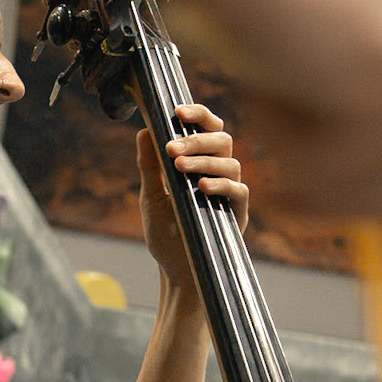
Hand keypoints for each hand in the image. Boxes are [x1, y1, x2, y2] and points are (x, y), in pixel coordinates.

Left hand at [138, 103, 247, 291]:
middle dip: (197, 139)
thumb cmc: (166, 234)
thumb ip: (150, 167)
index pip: (207, 129)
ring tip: (179, 168)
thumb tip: (142, 131)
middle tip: (172, 149)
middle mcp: (218, 173)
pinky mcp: (238, 213)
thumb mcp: (151, 198)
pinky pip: (238, 190)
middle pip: (222, 139)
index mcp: (199, 163)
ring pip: (230, 161)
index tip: (177, 111)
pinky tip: (201, 187)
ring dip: (204, 161)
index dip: (197, 115)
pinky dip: (221, 185)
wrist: (177, 270)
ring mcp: (230, 192)